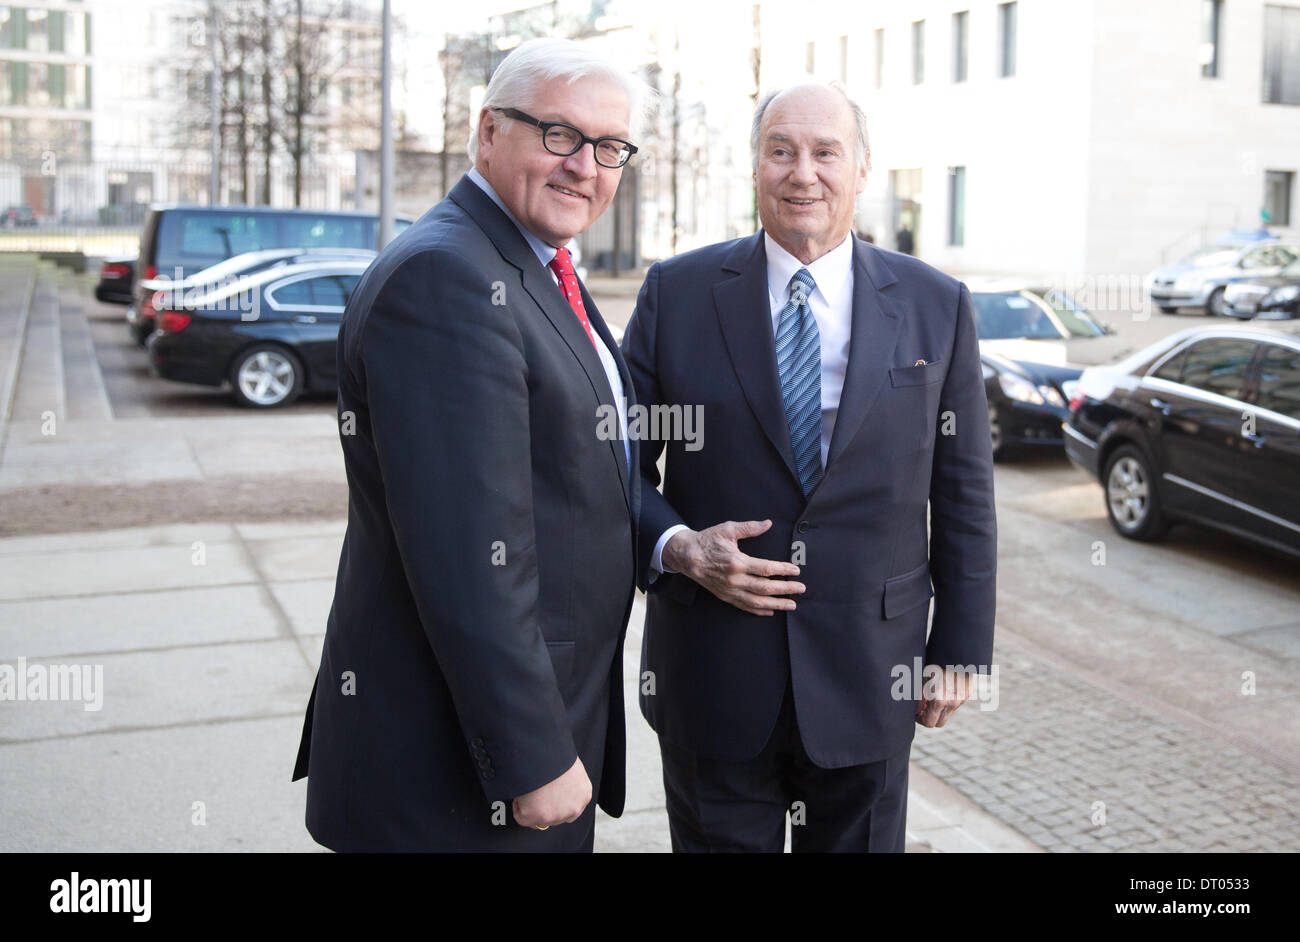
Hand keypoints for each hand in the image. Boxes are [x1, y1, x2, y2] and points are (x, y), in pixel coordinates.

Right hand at [512, 757, 590, 828]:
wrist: (543, 753)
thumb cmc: (555, 754)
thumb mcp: (570, 767)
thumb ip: (568, 781)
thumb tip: (556, 784)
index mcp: (584, 795)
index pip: (571, 808)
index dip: (556, 801)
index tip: (548, 793)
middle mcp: (573, 809)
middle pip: (556, 816)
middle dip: (545, 806)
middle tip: (538, 789)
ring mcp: (555, 816)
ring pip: (539, 818)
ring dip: (532, 806)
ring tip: (531, 787)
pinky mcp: (535, 818)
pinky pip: (521, 816)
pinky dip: (518, 805)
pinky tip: (522, 790)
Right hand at [662, 520, 803, 615]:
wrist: (686, 556)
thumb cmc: (707, 541)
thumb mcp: (727, 529)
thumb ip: (749, 527)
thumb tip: (767, 523)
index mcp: (737, 562)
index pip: (766, 569)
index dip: (783, 570)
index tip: (795, 570)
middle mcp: (734, 579)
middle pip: (765, 587)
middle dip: (785, 589)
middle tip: (800, 589)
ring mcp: (730, 590)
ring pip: (757, 601)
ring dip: (776, 604)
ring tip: (791, 605)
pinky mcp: (725, 596)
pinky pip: (744, 606)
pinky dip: (759, 610)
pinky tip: (771, 610)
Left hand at [915, 667, 973, 727]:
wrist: (955, 651)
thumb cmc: (933, 662)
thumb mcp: (922, 678)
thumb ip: (918, 695)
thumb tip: (913, 706)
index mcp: (939, 700)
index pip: (928, 723)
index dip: (919, 719)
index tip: (914, 713)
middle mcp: (952, 702)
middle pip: (938, 723)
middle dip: (928, 718)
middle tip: (920, 709)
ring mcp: (961, 699)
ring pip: (947, 714)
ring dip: (938, 710)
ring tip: (930, 697)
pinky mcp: (967, 693)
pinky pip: (954, 704)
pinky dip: (947, 702)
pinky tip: (940, 690)